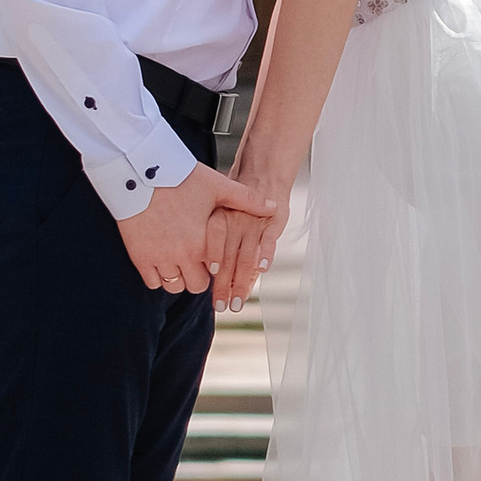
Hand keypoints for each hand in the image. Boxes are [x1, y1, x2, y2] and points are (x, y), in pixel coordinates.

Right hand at [118, 164, 274, 297]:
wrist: (140, 171)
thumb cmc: (179, 178)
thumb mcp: (217, 186)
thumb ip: (247, 200)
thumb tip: (273, 206)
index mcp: (203, 242)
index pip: (218, 272)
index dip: (217, 266)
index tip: (213, 259)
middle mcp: (182, 255)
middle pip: (197, 286)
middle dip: (199, 276)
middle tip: (196, 262)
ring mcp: (160, 258)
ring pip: (174, 286)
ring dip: (179, 277)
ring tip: (179, 261)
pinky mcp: (140, 257)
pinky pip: (152, 282)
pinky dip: (158, 276)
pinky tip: (162, 262)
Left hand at [209, 180, 289, 307]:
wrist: (263, 172)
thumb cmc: (240, 201)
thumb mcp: (223, 213)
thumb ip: (218, 241)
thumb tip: (211, 274)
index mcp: (219, 221)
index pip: (214, 251)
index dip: (211, 272)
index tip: (208, 291)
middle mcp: (234, 224)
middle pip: (228, 260)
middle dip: (224, 287)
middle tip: (221, 307)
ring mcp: (253, 223)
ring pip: (245, 256)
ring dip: (241, 281)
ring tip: (237, 302)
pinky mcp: (272, 222)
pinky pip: (267, 240)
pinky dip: (266, 254)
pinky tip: (263, 269)